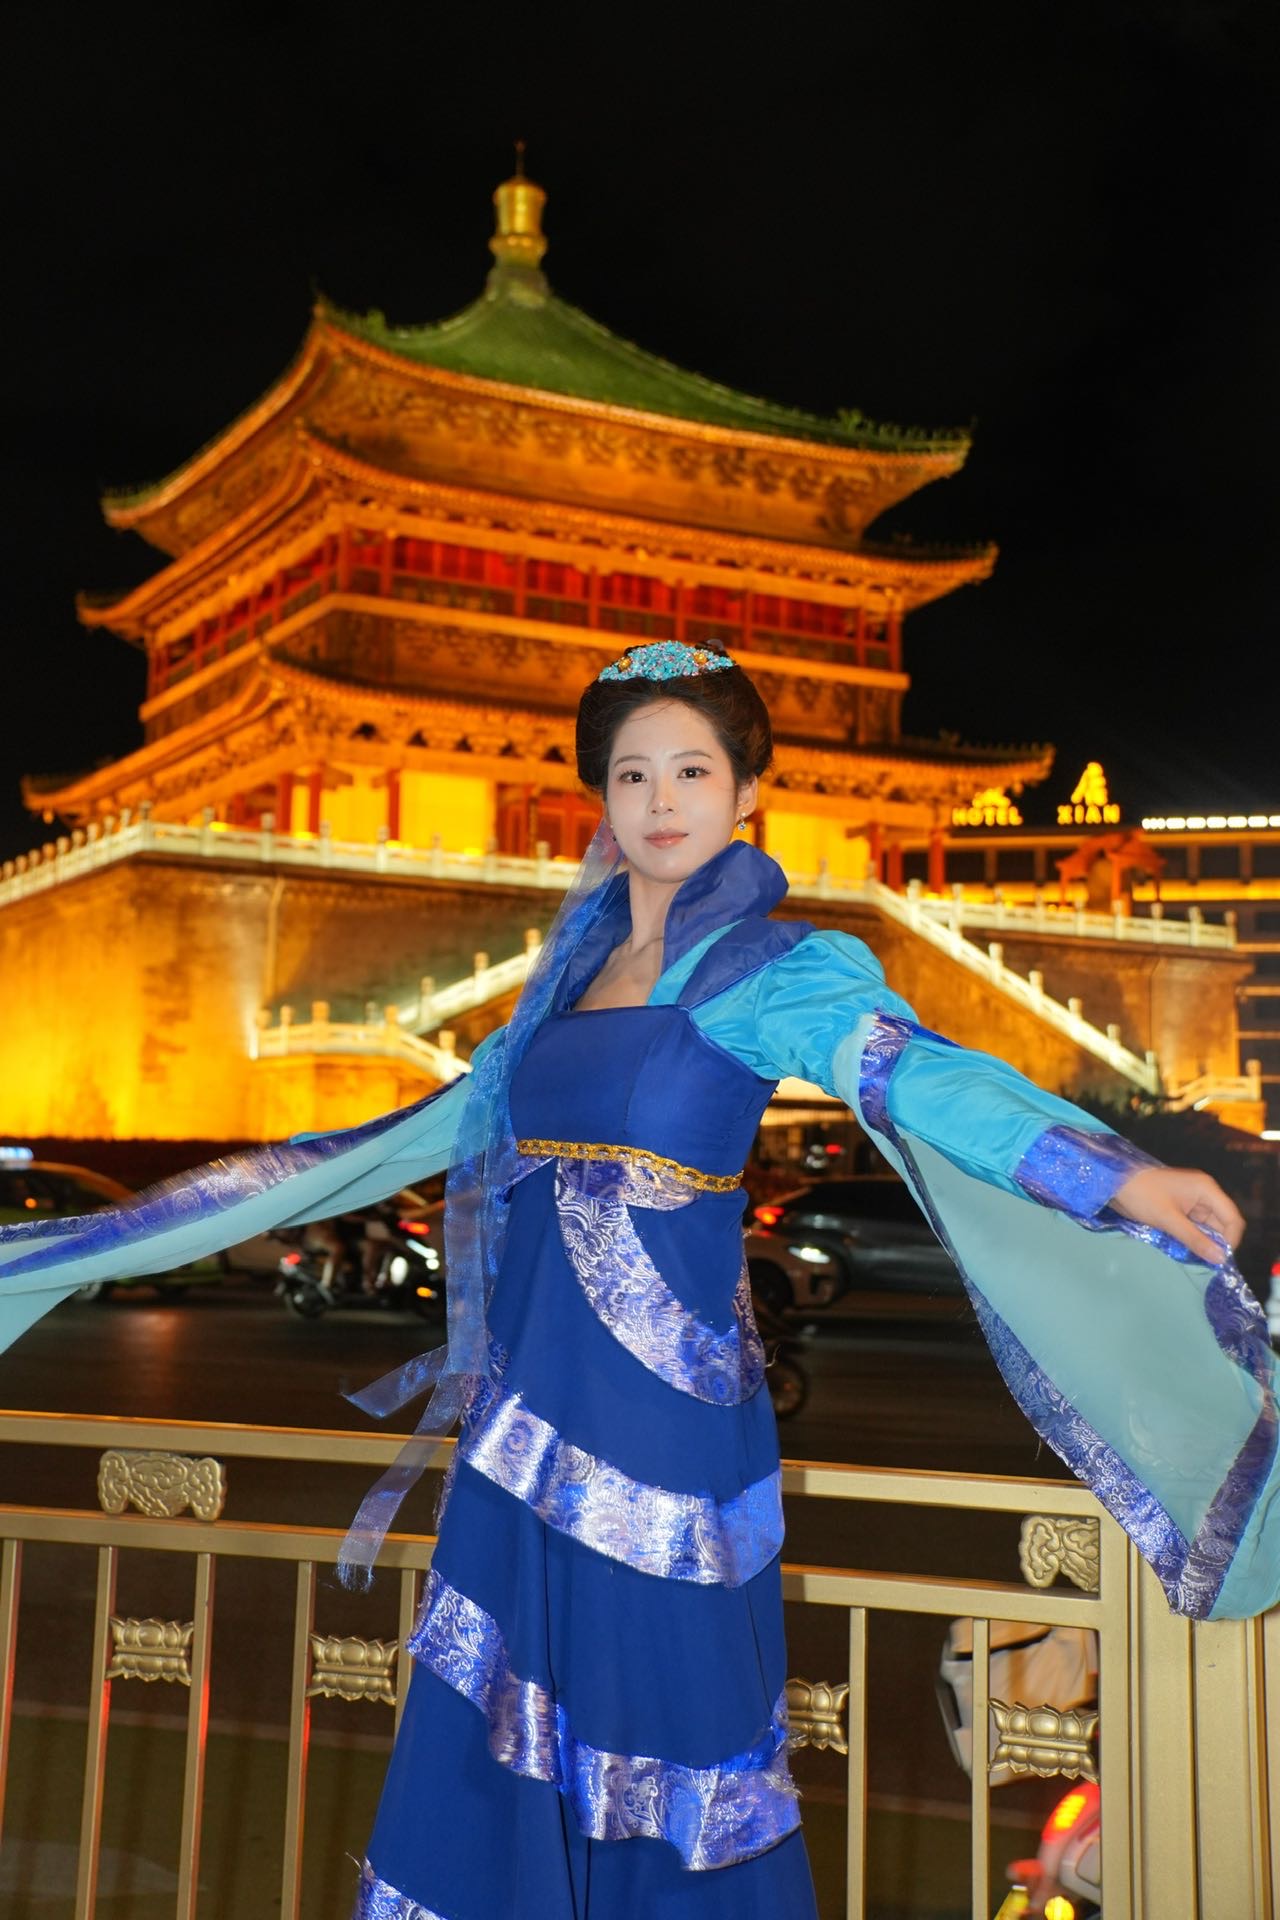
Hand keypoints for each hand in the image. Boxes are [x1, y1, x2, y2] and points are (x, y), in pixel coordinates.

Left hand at [1111, 1166, 1245, 1263]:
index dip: (1231, 1240)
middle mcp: (1205, 1193)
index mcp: (1206, 1189)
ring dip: (1204, 1242)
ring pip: (1209, 1227)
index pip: (1232, 1218)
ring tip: (1196, 1258)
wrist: (1115, 1183)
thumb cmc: (1142, 1196)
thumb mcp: (1169, 1220)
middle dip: (1217, 1243)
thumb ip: (1195, 1239)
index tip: (1220, 1260)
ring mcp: (1193, 1200)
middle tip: (1207, 1263)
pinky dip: (1193, 1238)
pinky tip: (1187, 1249)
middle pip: (1223, 1223)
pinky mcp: (1183, 1207)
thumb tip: (1220, 1259)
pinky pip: (1196, 1226)